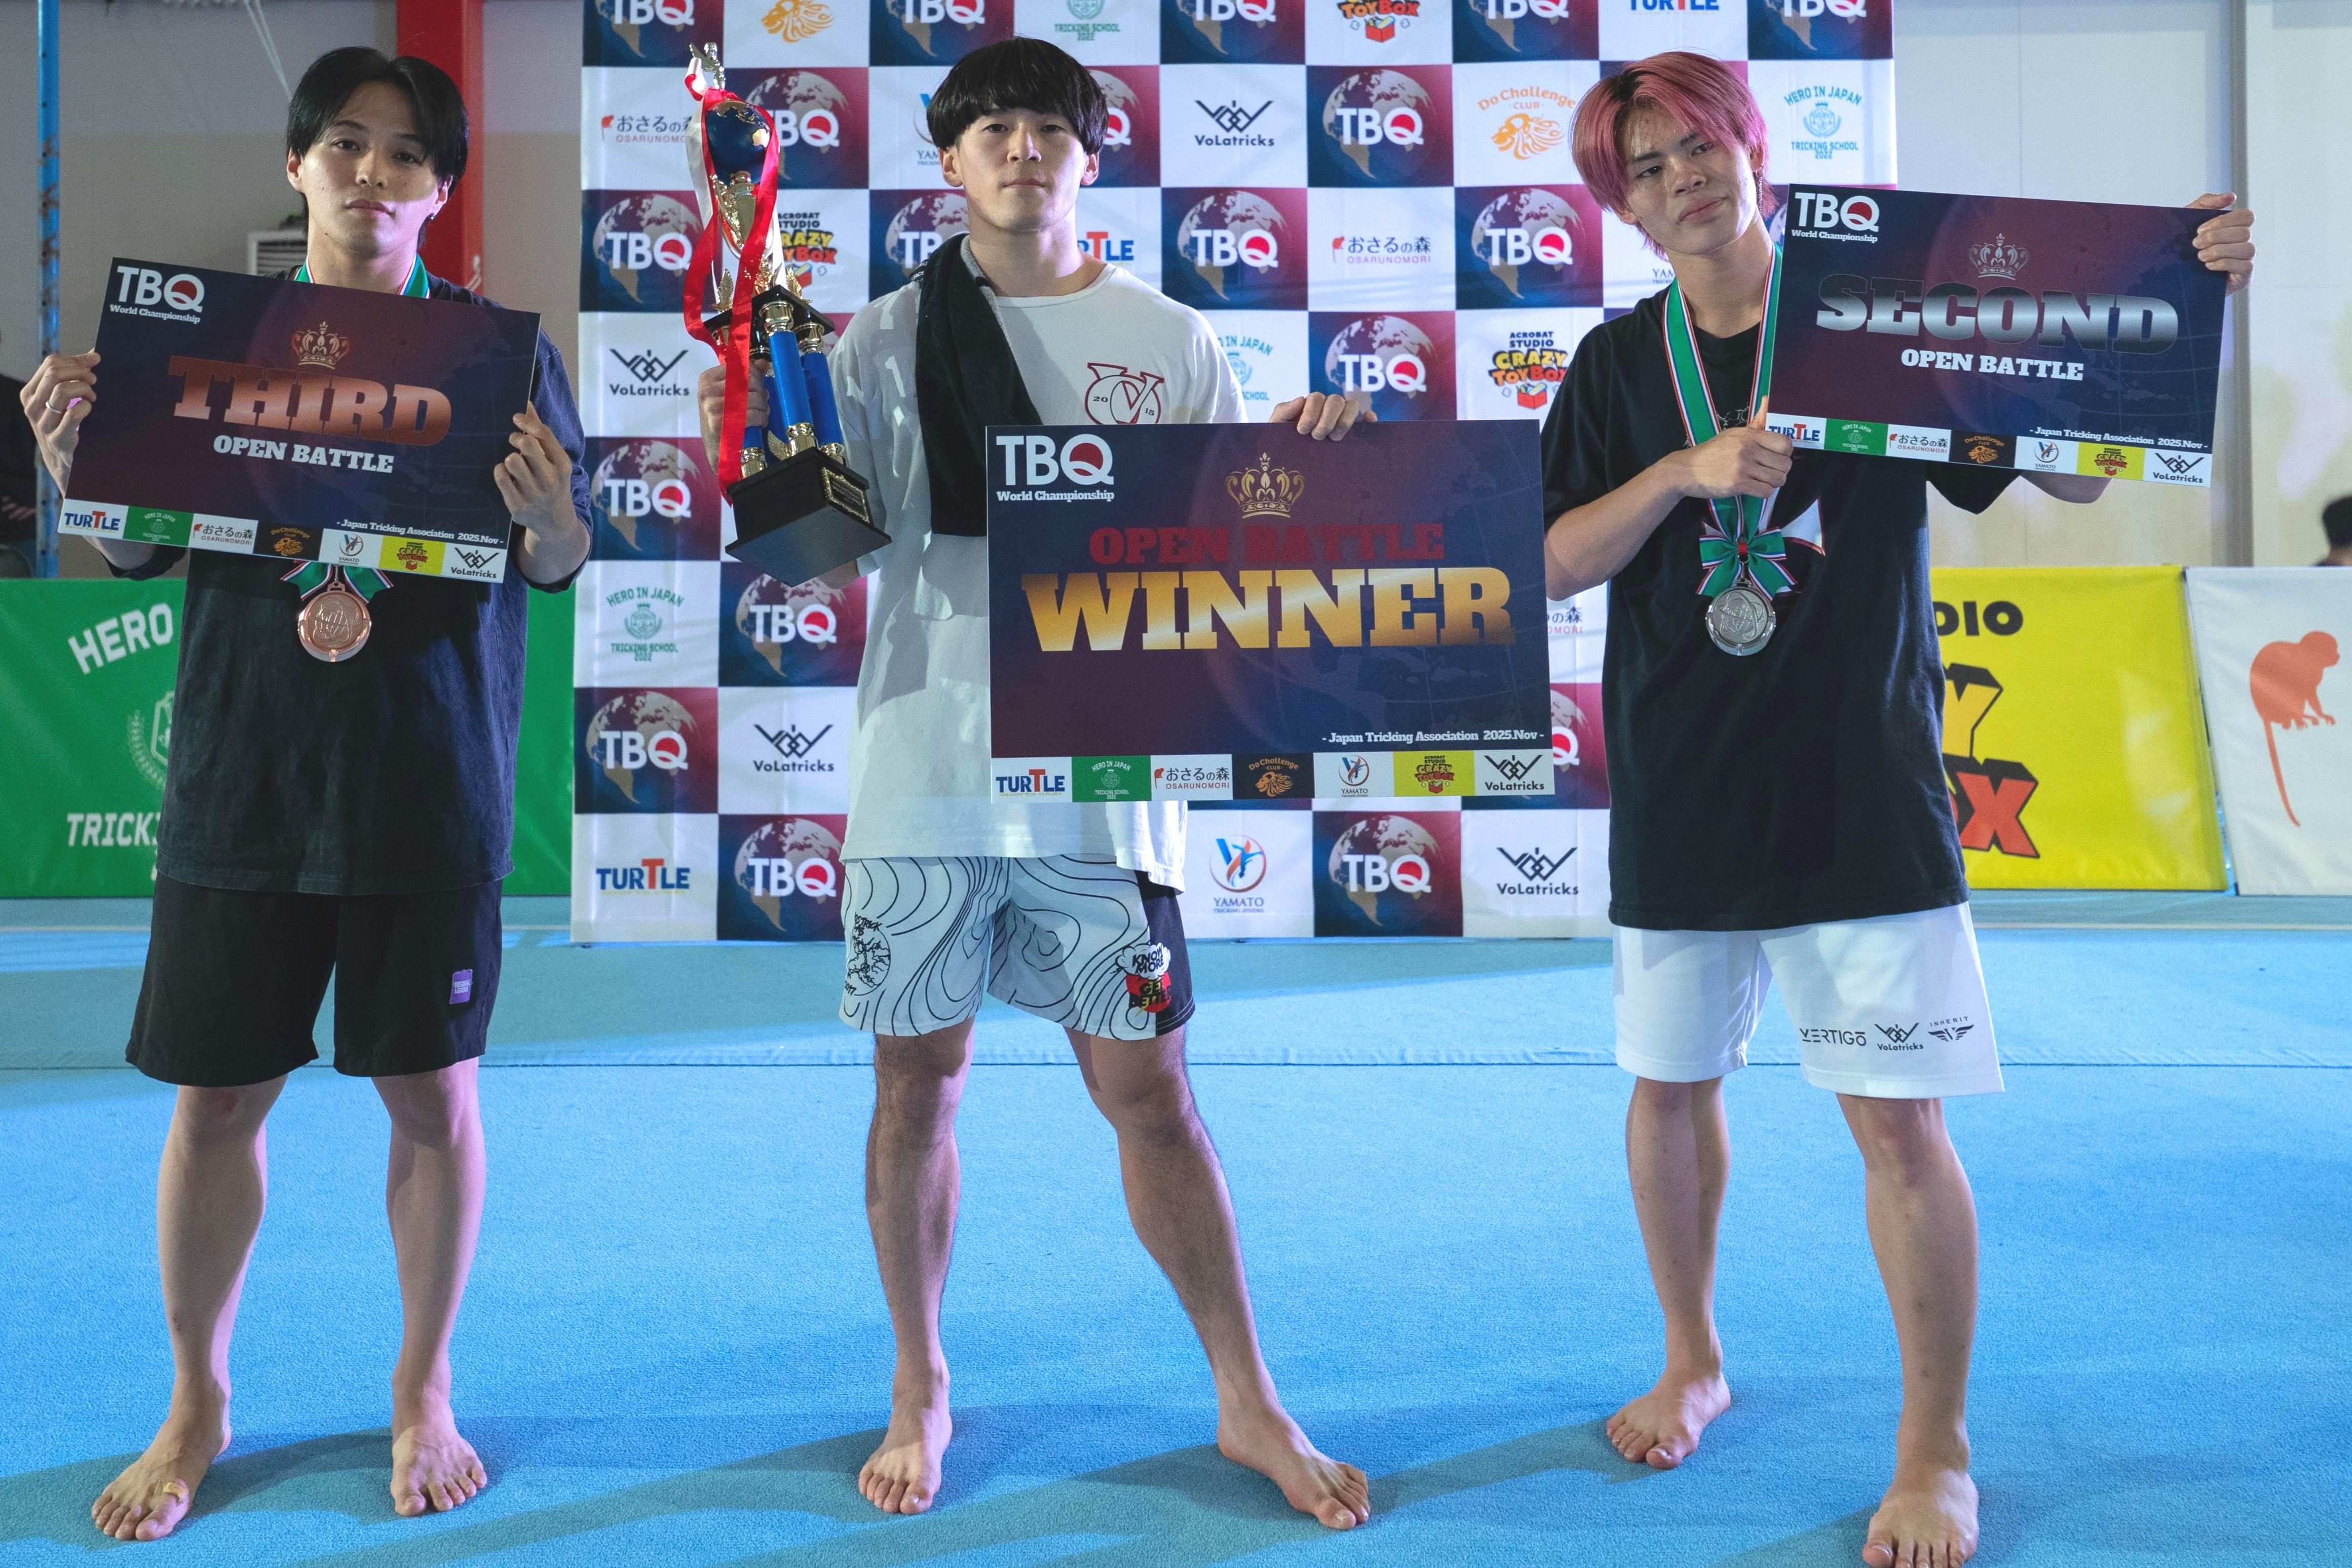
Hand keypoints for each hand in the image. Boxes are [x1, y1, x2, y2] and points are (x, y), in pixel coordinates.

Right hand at [21, 351, 98, 489]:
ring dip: (84, 389)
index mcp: (30, 393)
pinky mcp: (58, 438)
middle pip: (54, 373)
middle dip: (80, 372)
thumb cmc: (64, 423)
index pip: (49, 363)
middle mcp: (32, 407)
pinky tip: (89, 408)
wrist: (61, 459)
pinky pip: (73, 413)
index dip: (75, 360)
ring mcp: (43, 423)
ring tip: (92, 396)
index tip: (92, 364)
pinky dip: (86, 406)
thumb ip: (75, 375)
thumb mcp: (62, 399)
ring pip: (62, 390)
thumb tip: (95, 354)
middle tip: (93, 380)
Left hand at [494, 408, 576, 537]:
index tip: (516, 419)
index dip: (526, 421)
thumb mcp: (555, 461)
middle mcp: (551, 480)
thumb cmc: (553, 484)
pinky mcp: (518, 506)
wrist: (555, 523)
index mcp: (563, 466)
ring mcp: (534, 494)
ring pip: (512, 460)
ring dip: (509, 458)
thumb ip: (541, 434)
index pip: (544, 434)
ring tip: (513, 463)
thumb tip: (527, 404)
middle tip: (515, 443)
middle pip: (526, 444)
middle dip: (516, 439)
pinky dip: (500, 471)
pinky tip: (506, 475)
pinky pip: (500, 477)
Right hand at [695, 362, 769, 469]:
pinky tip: (760, 423)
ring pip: (753, 398)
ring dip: (763, 408)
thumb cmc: (727, 419)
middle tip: (763, 404)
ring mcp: (710, 406)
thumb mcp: (733, 395)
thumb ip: (748, 376)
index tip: (759, 388)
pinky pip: (751, 415)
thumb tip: (764, 363)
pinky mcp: (718, 423)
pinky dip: (760, 419)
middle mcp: (706, 390)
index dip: (757, 377)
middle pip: (749, 381)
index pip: (740, 367)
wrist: (717, 449)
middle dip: (762, 393)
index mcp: (707, 378)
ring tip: (763, 414)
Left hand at [1268, 391, 1375, 439]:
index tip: (1302, 431)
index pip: (1317, 398)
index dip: (1311, 412)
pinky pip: (1367, 418)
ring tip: (1334, 439)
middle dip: (1326, 419)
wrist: (1289, 470)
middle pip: (1335, 400)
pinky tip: (1367, 420)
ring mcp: (1342, 419)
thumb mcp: (1275, 430)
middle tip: (1317, 437)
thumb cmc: (1282, 446)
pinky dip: (1369, 417)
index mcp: (1309, 407)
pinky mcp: (1355, 432)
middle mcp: (1327, 410)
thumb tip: (1301, 398)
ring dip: (1344, 421)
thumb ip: (1282, 412)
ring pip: (1351, 406)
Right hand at [1673, 400, 1789, 500]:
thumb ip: (1755, 423)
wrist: (1686, 470)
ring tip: (1761, 481)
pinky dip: (1763, 493)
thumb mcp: (1732, 434)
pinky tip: (1753, 488)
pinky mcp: (1737, 483)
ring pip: (1778, 479)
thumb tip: (1767, 400)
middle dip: (1780, 471)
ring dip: (1773, 483)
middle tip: (1768, 472)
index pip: (1785, 443)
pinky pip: (1765, 491)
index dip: (1785, 454)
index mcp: (1749, 435)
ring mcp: (1742, 467)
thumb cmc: (1711, 452)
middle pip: (1785, 464)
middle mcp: (1748, 449)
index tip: (1776, 458)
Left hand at [2187, 193, 2253, 295]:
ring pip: (2247, 248)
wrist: (2173, 278)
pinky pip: (2245, 266)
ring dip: (2220, 251)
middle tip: (2195, 244)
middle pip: (2244, 232)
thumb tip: (2231, 197)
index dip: (2224, 221)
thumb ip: (2207, 203)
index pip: (2246, 216)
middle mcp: (2243, 242)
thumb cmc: (2183, 247)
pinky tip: (2209, 266)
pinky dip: (2225, 263)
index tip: (2200, 229)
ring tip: (2200, 257)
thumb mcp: (2189, 220)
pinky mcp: (2244, 276)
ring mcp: (2245, 260)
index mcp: (2234, 228)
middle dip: (2217, 237)